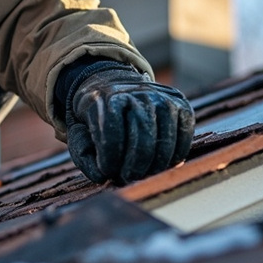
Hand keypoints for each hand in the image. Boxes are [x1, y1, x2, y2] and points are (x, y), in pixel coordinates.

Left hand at [65, 65, 194, 184]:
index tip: (106, 171)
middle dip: (134, 167)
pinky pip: (184, 137)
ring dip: (155, 166)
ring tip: (143, 174)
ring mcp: (162, 97)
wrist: (114, 84)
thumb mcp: (78, 132)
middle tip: (127, 178)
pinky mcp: (181, 104)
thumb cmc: (97, 118)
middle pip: (142, 140)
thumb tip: (103, 176)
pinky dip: (174, 157)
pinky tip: (161, 164)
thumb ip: (84, 156)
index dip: (110, 160)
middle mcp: (137, 93)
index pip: (112, 134)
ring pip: (165, 141)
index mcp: (106, 99)